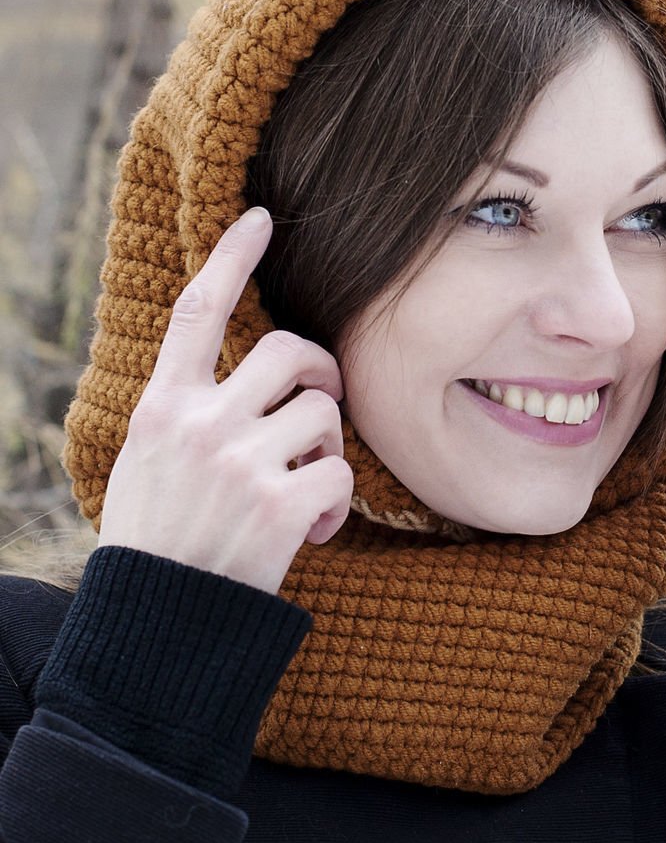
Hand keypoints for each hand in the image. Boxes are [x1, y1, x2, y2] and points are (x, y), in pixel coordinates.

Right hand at [98, 206, 354, 594]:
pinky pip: (340, 474)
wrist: (157, 624)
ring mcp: (239, 463)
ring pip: (323, 411)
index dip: (232, 259)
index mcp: (163, 406)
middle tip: (323, 402)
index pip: (198, 312)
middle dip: (320, 370)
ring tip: (305, 485)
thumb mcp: (147, 462)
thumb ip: (188, 414)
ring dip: (329, 445)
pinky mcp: (278, 506)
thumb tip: (242, 380)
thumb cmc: (159, 542)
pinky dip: (337, 504)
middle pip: (287, 351)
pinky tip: (312, 530)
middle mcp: (200, 424)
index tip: (261, 218)